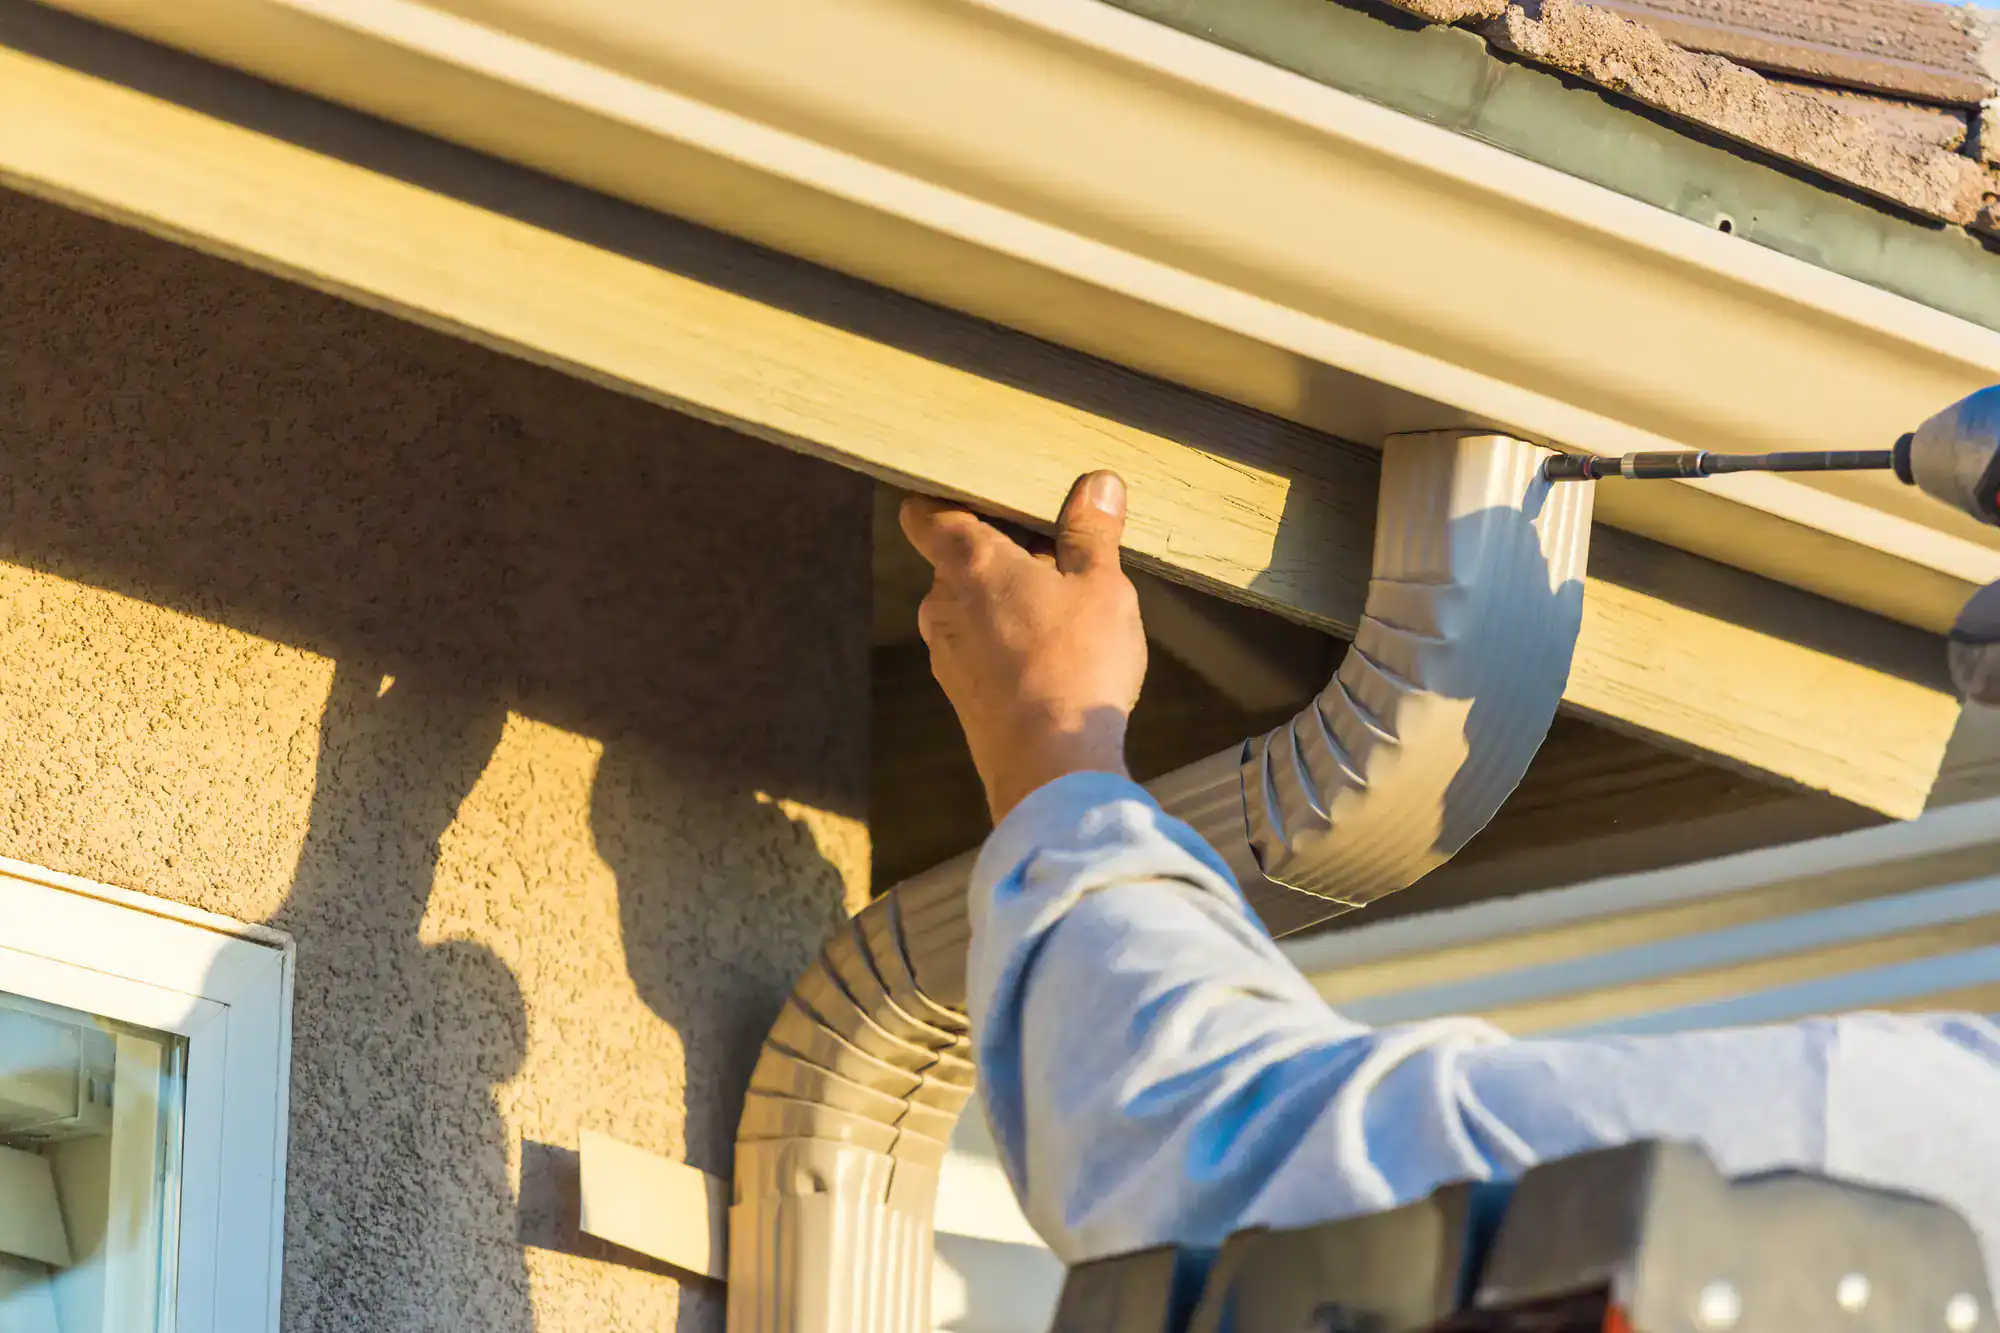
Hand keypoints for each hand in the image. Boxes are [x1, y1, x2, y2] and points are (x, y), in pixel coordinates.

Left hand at [900, 471, 1147, 821]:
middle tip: (1056, 550)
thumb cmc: (1075, 665)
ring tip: (1064, 607)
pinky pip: (979, 648)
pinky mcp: (961, 693)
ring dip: (1008, 598)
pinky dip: (1008, 641)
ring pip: (971, 606)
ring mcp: (946, 652)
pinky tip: (1055, 655)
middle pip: (957, 558)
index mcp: (969, 562)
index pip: (924, 511)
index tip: (982, 493)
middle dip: (1001, 551)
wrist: (1051, 768)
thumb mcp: (1100, 585)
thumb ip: (1092, 531)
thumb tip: (1098, 483)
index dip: (945, 496)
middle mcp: (942, 603)